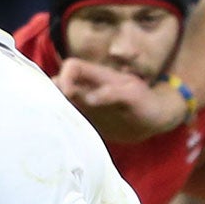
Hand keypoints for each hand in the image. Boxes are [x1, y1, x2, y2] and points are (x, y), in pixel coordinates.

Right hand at [54, 58, 185, 142]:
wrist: (155, 120)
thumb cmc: (146, 103)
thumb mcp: (133, 95)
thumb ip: (112, 94)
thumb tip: (89, 99)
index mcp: (98, 77)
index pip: (73, 67)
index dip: (65, 76)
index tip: (67, 93)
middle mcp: (87, 89)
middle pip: (59, 83)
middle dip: (51, 93)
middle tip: (51, 111)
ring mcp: (86, 105)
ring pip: (61, 102)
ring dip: (54, 110)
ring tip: (50, 124)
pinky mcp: (87, 121)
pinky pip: (69, 119)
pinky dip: (63, 125)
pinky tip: (60, 136)